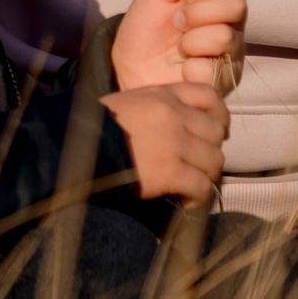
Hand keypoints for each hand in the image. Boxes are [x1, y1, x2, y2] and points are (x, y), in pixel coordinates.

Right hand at [101, 81, 229, 202]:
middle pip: (215, 132)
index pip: (208, 96)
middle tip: (201, 166)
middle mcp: (174, 115)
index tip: (218, 131)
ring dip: (207, 175)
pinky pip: (201, 186)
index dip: (220, 115)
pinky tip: (186, 203)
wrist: (77, 148)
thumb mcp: (127, 103)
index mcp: (163, 95)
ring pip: (214, 160)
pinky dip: (198, 198)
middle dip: (212, 150)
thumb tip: (175, 125)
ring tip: (193, 187)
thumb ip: (154, 107)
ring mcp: (174, 143)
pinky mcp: (170, 172)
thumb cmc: (94, 128)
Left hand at [111, 0, 252, 91]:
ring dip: (191, 41)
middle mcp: (231, 22)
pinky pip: (214, 69)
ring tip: (179, 48)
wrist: (128, 67)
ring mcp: (231, 52)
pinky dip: (190, 68)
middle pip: (237, 5)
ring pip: (225, 37)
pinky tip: (182, 69)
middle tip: (177, 21)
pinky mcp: (224, 81)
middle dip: (199, 11)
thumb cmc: (146, 28)